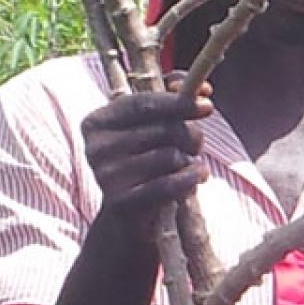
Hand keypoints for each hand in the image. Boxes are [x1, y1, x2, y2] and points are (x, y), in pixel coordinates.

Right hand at [80, 74, 212, 224]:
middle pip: (161, 129)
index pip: (142, 103)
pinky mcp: (121, 202)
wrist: (128, 215)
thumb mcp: (151, 128)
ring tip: (188, 164)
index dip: (178, 102)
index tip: (208, 105)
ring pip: (168, 156)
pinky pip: (167, 185)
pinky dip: (189, 180)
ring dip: (188, 160)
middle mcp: (95, 147)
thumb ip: (171, 99)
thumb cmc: (144, 162)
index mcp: (97, 122)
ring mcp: (105, 176)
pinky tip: (198, 177)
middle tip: (197, 144)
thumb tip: (204, 89)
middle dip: (190, 135)